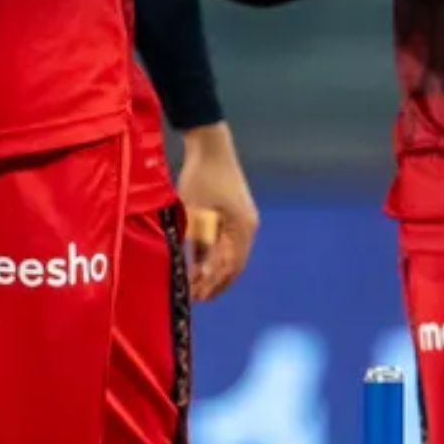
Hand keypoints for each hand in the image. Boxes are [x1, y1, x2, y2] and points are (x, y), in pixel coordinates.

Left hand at [175, 123, 258, 301]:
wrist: (210, 146)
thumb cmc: (201, 177)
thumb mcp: (195, 213)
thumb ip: (199, 243)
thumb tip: (201, 273)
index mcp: (241, 229)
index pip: (230, 268)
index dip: (214, 285)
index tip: (197, 297)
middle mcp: (247, 228)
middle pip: (234, 265)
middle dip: (215, 282)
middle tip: (196, 297)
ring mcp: (243, 221)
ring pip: (230, 255)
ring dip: (214, 270)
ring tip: (196, 284)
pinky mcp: (235, 214)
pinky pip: (227, 242)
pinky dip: (214, 255)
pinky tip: (199, 263)